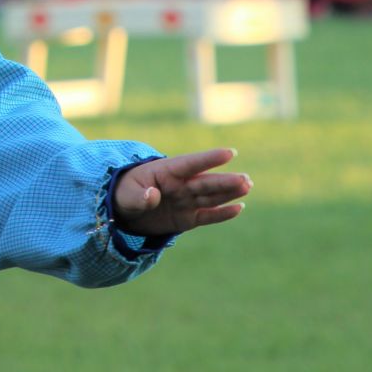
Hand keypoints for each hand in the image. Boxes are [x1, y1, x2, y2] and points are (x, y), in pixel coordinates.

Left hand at [112, 149, 251, 238]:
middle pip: (205, 182)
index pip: (190, 164)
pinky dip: (222, 213)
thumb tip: (152, 196)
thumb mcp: (125, 194)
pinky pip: (207, 215)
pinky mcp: (187, 218)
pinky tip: (238, 208)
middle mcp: (180, 185)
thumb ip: (139, 195)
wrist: (124, 211)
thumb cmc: (124, 194)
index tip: (229, 153)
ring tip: (247, 185)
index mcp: (166, 172)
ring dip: (229, 192)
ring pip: (211, 197)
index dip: (209, 159)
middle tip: (246, 179)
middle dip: (225, 181)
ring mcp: (185, 201)